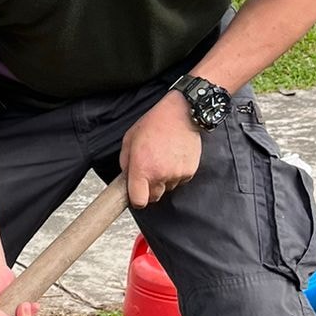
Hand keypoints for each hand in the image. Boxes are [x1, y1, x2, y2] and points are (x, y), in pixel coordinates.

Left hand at [119, 92, 202, 207]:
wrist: (181, 113)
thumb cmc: (154, 123)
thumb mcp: (129, 140)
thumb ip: (125, 162)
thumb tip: (126, 177)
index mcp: (142, 168)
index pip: (139, 201)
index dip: (136, 199)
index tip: (136, 193)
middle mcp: (160, 175)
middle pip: (153, 197)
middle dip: (149, 188)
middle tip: (149, 171)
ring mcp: (176, 174)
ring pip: (167, 188)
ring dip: (163, 180)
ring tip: (163, 159)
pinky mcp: (189, 172)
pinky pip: (179, 181)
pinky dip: (176, 174)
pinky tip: (173, 158)